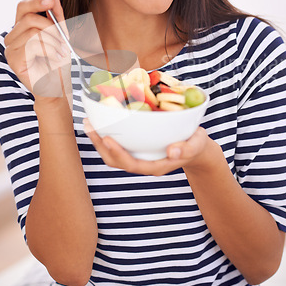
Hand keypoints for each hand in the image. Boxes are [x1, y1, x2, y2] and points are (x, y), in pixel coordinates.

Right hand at [4, 0, 71, 101]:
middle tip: (63, 40)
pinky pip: (33, 45)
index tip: (51, 0)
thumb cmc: (58, 62)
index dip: (36, 1)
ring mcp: (10, 48)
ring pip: (33, 31)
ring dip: (53, 42)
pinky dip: (50, 51)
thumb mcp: (61, 34)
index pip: (22, 6)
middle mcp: (12, 37)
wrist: (57, 87)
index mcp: (21, 28)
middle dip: (51, 26)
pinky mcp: (13, 59)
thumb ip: (56, 14)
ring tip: (60, 52)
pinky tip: (55, 59)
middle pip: (29, 18)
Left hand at [84, 119, 209, 175]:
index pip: (131, 164)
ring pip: (113, 153)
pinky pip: (118, 144)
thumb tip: (172, 151)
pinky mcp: (136, 148)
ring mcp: (138, 156)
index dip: (117, 153)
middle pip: (116, 160)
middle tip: (90, 126)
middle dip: (100, 145)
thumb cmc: (195, 145)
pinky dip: (107, 133)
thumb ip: (187, 149)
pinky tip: (101, 120)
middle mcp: (143, 163)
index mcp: (156, 166)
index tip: (106, 139)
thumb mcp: (196, 145)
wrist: (195, 146)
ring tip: (89, 122)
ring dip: (98, 139)